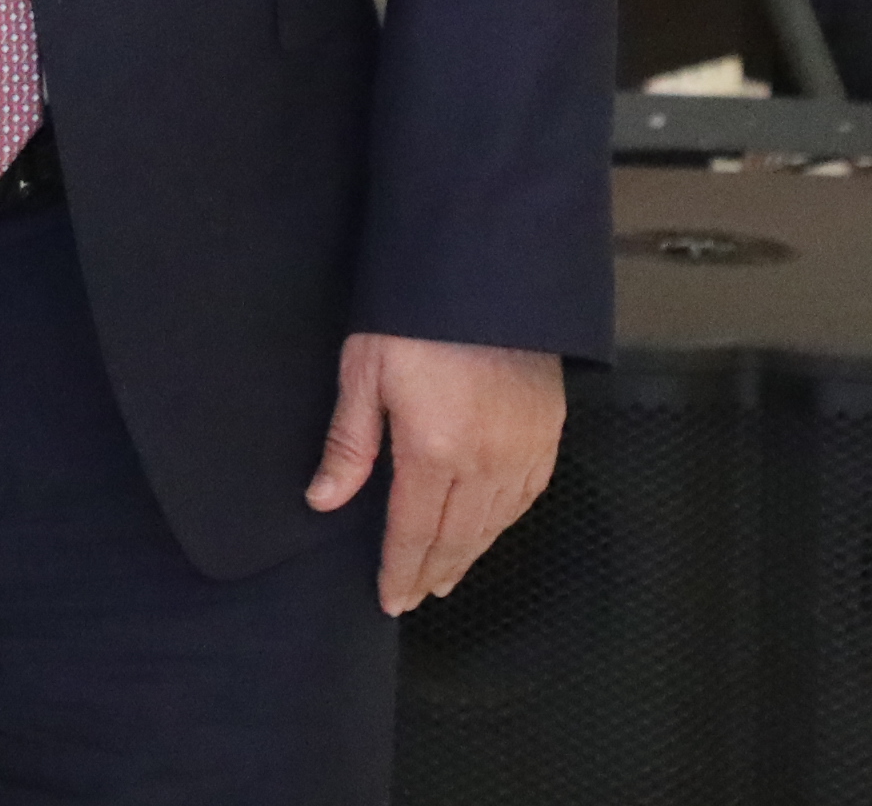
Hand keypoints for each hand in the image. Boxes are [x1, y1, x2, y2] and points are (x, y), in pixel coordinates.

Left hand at [305, 330, 564, 614]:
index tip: (391, 599)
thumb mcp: (364, 372)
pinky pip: (529, 495)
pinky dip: (506, 522)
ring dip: (470, 553)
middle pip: (457, 536)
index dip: (400, 569)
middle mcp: (484, 463)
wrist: (487, 272)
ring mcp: (523, 449)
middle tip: (417, 596)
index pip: (414, 532)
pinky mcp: (549, 431)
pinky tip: (492, 528)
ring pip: (495, 523)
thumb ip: (349, 444)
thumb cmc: (413, 317)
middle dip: (433, 570)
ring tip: (448, 574)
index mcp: (434, 452)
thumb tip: (323, 500)